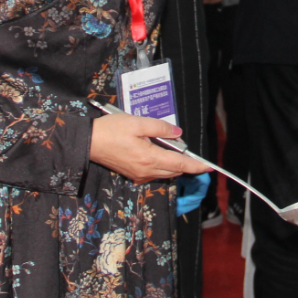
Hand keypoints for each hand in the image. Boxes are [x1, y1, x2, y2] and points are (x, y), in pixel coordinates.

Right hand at [89, 112, 210, 183]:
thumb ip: (161, 128)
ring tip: (173, 149)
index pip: (179, 165)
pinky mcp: (132, 174)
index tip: (209, 168)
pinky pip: (154, 173)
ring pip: (165, 173)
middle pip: (174, 171)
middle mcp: (146, 170)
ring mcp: (139, 175)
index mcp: (149, 158)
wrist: (88, 142)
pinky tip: (157, 152)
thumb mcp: (137, 123)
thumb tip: (178, 134)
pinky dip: (161, 165)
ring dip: (173, 164)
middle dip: (186, 164)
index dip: (196, 166)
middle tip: (190, 152)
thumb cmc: (111, 130)